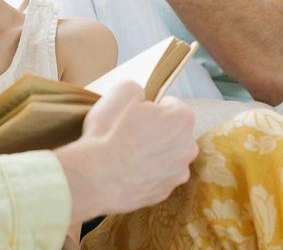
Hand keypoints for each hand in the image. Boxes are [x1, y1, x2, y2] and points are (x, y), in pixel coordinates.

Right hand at [53, 81, 196, 226]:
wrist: (95, 176)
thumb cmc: (109, 131)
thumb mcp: (122, 91)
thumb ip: (140, 89)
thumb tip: (142, 98)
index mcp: (183, 119)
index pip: (172, 105)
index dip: (152, 107)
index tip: (135, 115)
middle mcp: (188, 148)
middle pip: (174, 132)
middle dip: (157, 131)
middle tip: (131, 133)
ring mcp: (177, 174)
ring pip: (167, 156)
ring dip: (154, 154)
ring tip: (127, 155)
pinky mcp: (164, 194)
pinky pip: (157, 177)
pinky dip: (146, 174)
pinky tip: (127, 171)